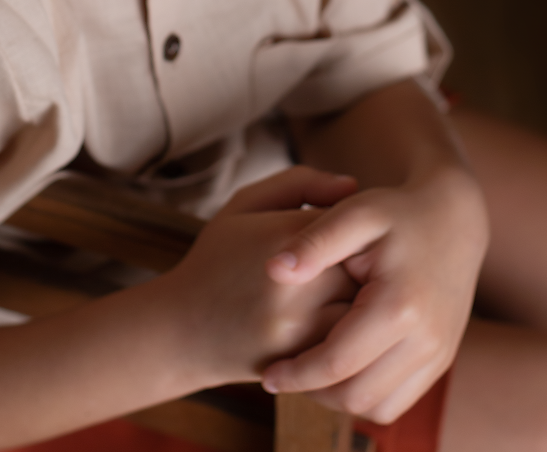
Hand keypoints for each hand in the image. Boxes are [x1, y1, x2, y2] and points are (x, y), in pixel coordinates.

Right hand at [164, 166, 359, 385]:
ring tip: (347, 294)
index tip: (343, 233)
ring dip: (363, 303)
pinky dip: (351, 335)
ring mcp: (299, 328)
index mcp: (283, 237)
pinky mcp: (302, 362)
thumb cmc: (216, 258)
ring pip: (364, 312)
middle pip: (366, 268)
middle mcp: (296, 284)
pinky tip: (337, 324)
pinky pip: (350, 346)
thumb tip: (352, 186)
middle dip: (365, 266)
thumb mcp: (244, 204)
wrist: (180, 329)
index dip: (352, 227)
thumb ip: (299, 183)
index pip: (350, 222)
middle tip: (354, 265)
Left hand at [260, 165, 488, 421]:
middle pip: (358, 396)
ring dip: (338, 400)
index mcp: (399, 306)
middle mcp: (426, 340)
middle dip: (314, 393)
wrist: (455, 217)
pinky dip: (365, 396)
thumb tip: (272, 269)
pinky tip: (340, 369)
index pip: (338, 363)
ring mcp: (439, 354)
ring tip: (308, 373)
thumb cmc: (396, 211)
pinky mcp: (441, 359)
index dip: (297, 374)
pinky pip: (397, 401)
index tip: (267, 375)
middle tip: (283, 376)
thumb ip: (314, 242)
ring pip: (378, 407)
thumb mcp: (354, 213)